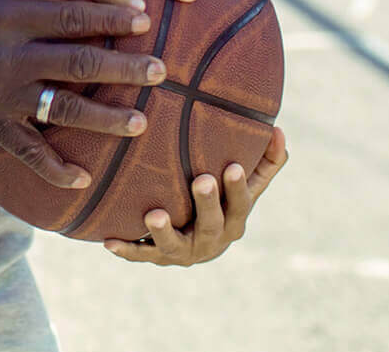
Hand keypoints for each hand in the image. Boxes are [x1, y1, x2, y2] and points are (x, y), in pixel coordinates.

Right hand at [0, 0, 166, 188]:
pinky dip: (53, 168)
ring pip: (63, 111)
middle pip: (80, 64)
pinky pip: (25, 151)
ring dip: (106, 119)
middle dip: (125, 68)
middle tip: (160, 70)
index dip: (111, 18)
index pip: (73, 17)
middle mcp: (11, 59)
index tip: (143, 20)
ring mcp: (2, 96)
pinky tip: (82, 178)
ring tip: (141, 122)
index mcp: (11, 17)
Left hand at [104, 126, 288, 266]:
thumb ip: (267, 160)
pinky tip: (109, 242)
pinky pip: (142, 255)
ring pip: (175, 246)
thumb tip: (279, 130)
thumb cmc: (225, 201)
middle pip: (211, 224)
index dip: (238, 188)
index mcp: (235, 221)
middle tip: (201, 180)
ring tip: (153, 215)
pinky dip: (127, 250)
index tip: (233, 166)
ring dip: (164, 232)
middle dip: (207, 203)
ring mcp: (185, 252)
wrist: (200, 243)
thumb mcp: (249, 184)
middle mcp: (212, 241)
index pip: (241, 205)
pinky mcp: (159, 258)